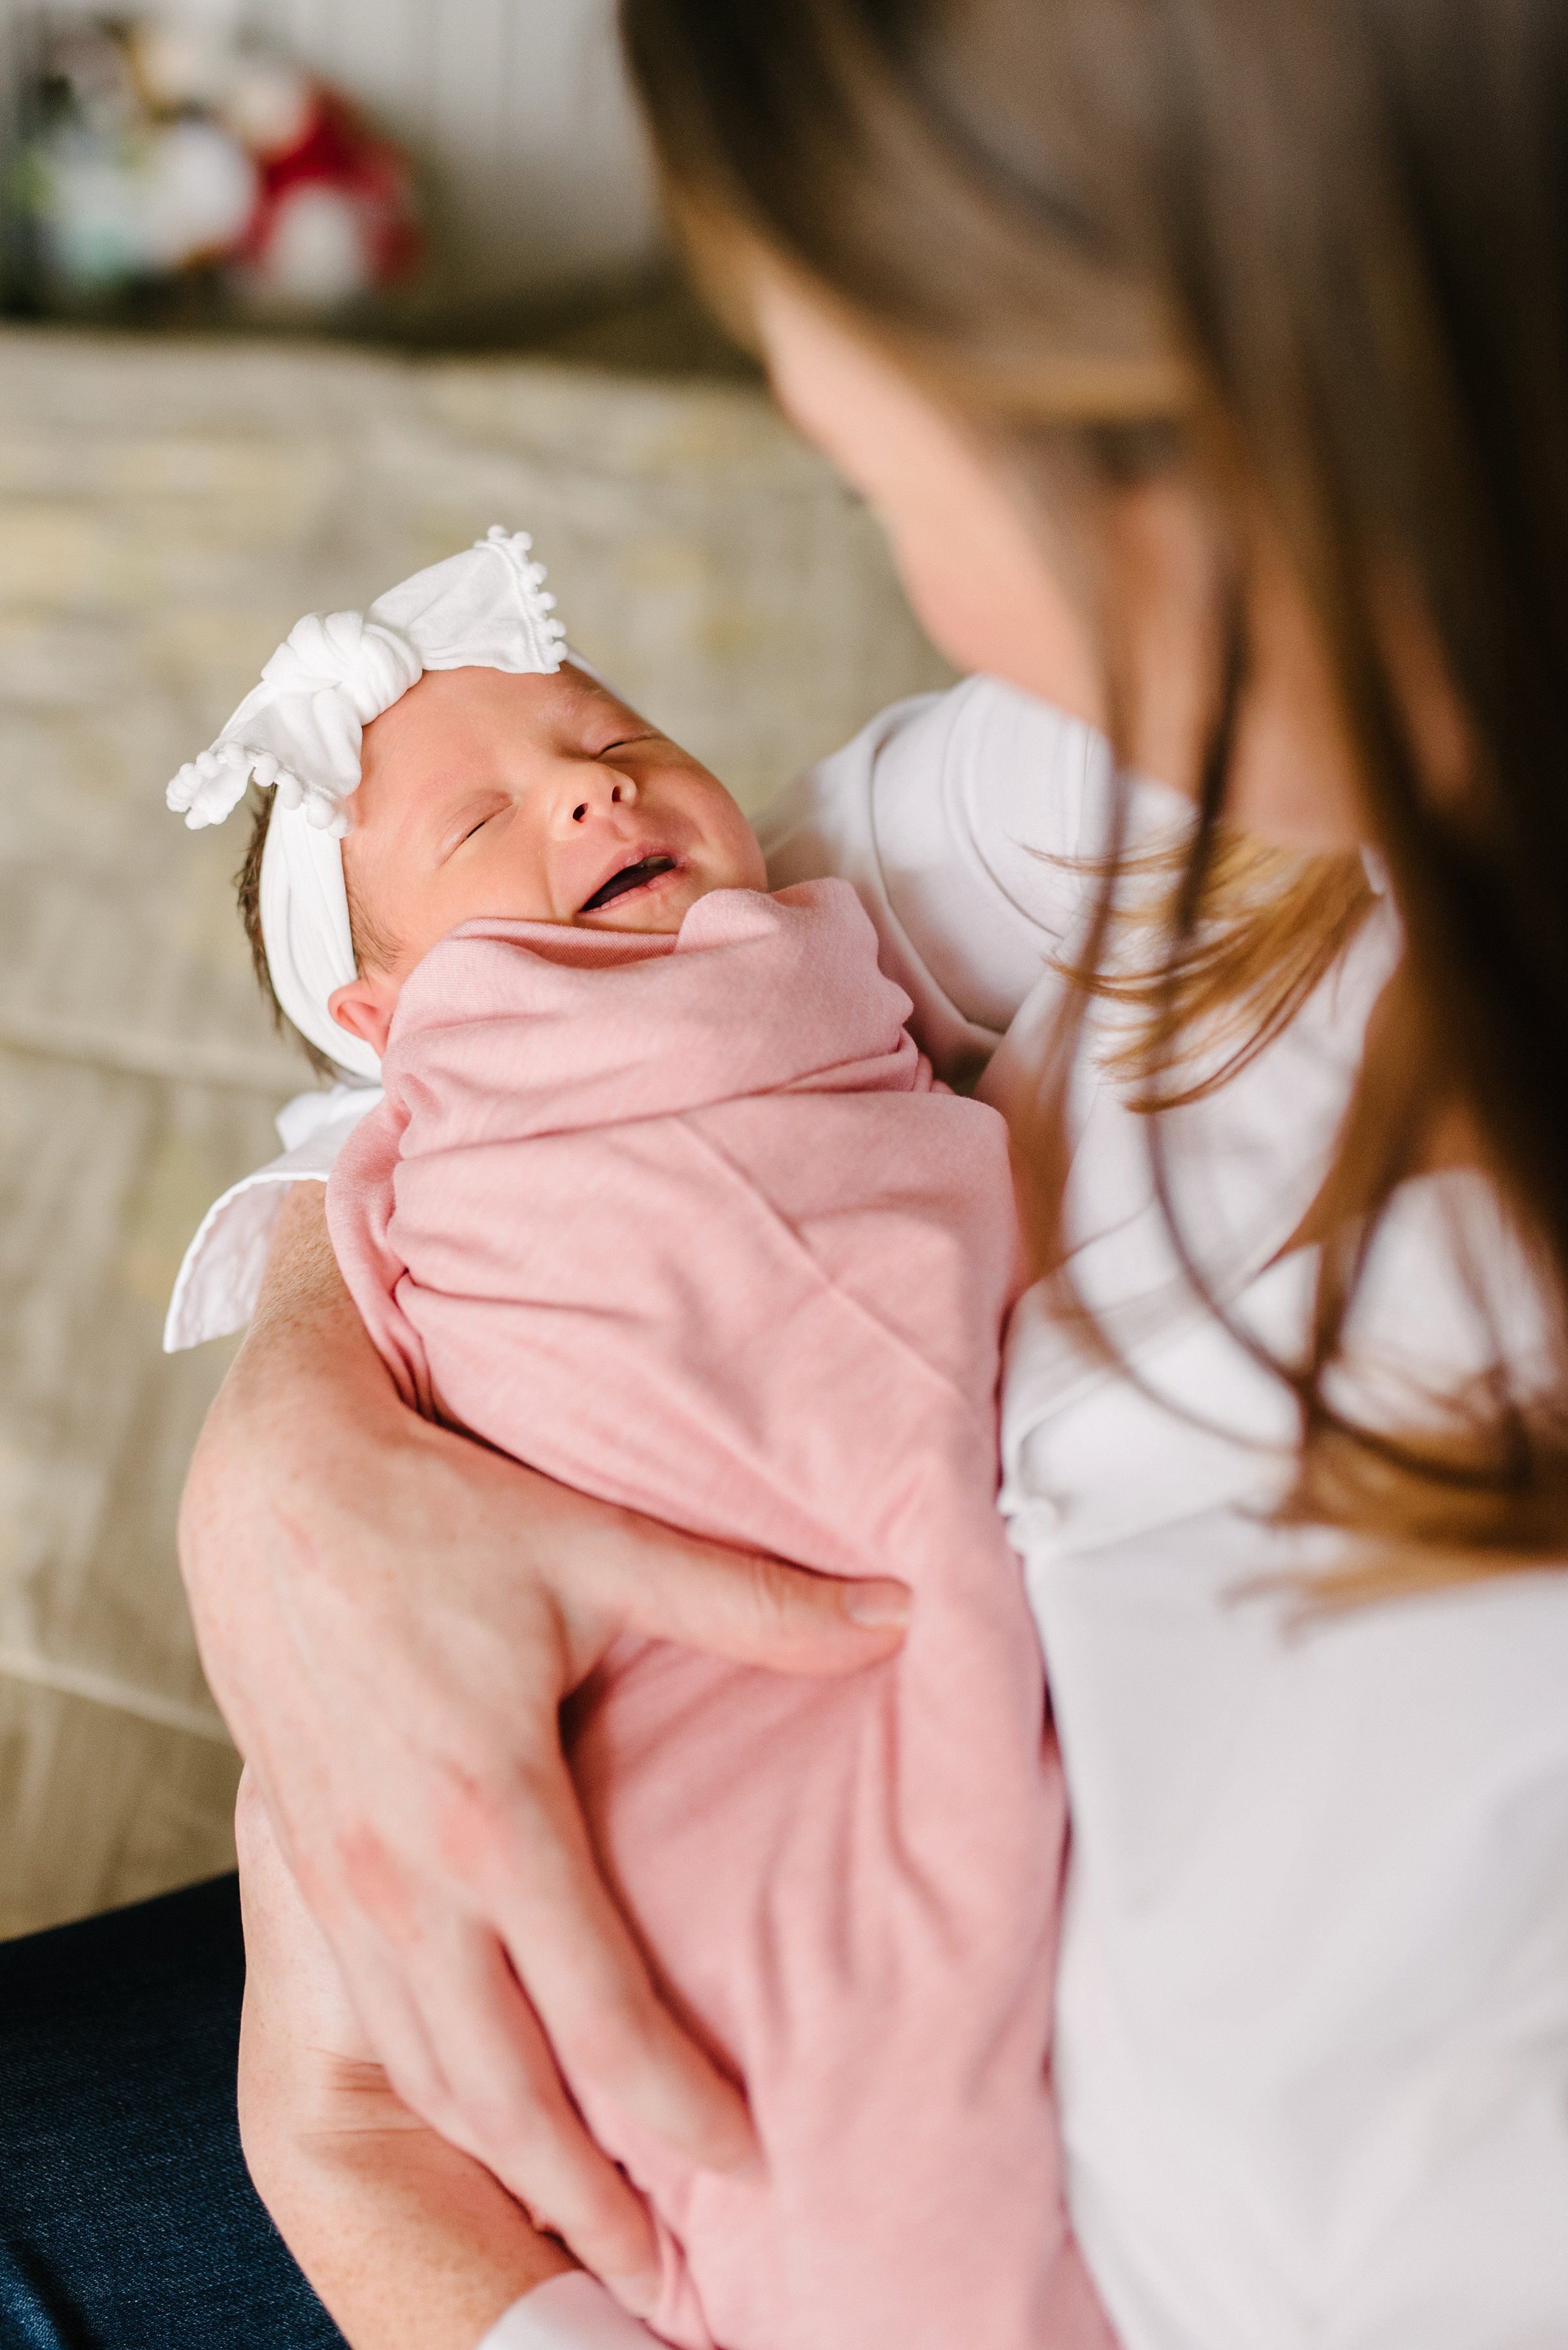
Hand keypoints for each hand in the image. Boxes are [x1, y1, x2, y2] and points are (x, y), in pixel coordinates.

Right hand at [181, 1184, 909, 2317]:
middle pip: (502, 2090)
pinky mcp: (306, 1873)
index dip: (680, 2109)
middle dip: (583, 2193)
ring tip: (575, 2221)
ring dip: (503, 2162)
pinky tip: (478, 2115)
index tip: (752, 2164)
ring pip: (426, 2074)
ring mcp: (345, 1888)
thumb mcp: (600, 1549)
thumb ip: (752, 1604)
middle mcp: (410, 1879)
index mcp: (492, 1813)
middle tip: (653, 2272)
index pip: (601, 2013)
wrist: (270, 1498)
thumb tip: (899, 1615)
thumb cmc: (440, 1517)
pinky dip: (434, 2097)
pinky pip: (375, 2025)